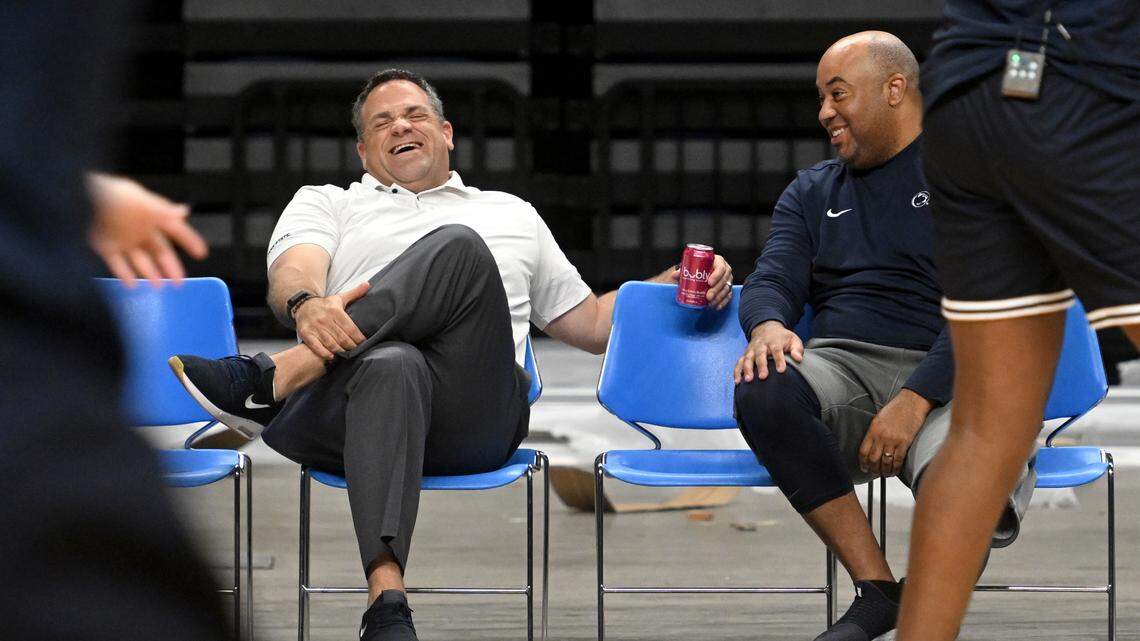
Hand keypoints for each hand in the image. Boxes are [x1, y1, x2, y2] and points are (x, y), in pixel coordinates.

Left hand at [87, 173, 207, 285]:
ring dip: (151, 273)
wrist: (78, 198)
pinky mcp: (104, 246)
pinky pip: (117, 264)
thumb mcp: (142, 201)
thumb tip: (184, 211)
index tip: (201, 253)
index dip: (189, 240)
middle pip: (159, 250)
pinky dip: (125, 274)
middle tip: (180, 282)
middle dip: (171, 266)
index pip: (175, 229)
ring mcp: (122, 238)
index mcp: (150, 214)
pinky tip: (133, 285)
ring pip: (140, 260)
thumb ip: (163, 209)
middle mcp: (139, 228)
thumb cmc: (112, 195)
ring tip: (161, 287)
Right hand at [294, 282, 370, 359]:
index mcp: (335, 311)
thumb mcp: (339, 298)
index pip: (350, 328)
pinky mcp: (306, 334)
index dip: (359, 338)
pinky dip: (324, 353)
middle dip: (351, 346)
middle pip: (342, 338)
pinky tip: (332, 357)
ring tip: (347, 355)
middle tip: (357, 352)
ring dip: (340, 351)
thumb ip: (355, 293)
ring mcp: (315, 327)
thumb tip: (368, 284)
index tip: (364, 343)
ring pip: (331, 343)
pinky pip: (316, 346)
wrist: (303, 306)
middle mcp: (325, 319)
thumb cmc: (325, 305)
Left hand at [664, 254, 733, 309]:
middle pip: (724, 280)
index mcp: (718, 261)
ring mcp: (727, 280)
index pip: (720, 267)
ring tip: (710, 303)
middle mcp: (725, 270)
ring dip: (719, 297)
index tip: (709, 282)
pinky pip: (728, 296)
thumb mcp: (691, 267)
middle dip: (716, 289)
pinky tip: (716, 307)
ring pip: (726, 289)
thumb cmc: (698, 268)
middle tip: (708, 296)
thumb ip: (684, 270)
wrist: (703, 271)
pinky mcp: (728, 288)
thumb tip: (675, 275)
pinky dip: (722, 302)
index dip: (716, 275)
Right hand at [733, 320, 803, 382]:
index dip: (779, 360)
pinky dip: (737, 371)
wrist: (766, 328)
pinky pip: (739, 363)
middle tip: (763, 377)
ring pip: (747, 359)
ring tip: (748, 380)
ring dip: (746, 369)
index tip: (781, 370)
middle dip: (761, 366)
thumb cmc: (782, 338)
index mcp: (774, 341)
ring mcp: (751, 350)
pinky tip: (737, 381)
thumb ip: (797, 349)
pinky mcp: (745, 355)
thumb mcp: (792, 339)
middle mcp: (761, 345)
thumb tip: (798, 359)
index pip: (776, 350)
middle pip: (760, 355)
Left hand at [858, 389, 932, 476]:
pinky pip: (898, 460)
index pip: (863, 451)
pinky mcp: (905, 443)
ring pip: (885, 462)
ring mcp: (893, 440)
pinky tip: (894, 471)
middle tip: (874, 473)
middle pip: (873, 459)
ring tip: (884, 474)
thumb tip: (871, 447)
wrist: (911, 402)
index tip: (864, 468)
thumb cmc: (896, 409)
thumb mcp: (878, 419)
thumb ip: (873, 433)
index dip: (862, 462)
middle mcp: (881, 437)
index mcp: (873, 430)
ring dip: (884, 471)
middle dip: (873, 469)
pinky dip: (895, 469)